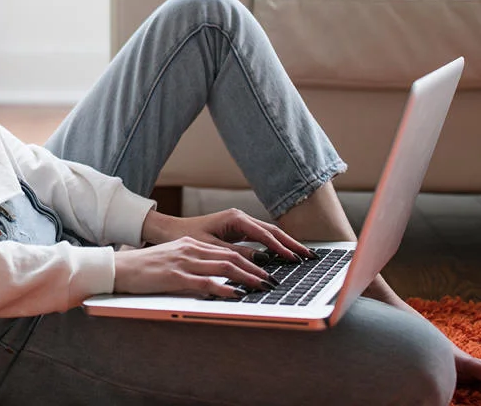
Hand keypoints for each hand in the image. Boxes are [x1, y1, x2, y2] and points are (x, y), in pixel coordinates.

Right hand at [113, 236, 277, 296]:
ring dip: (247, 278)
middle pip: (231, 257)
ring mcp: (183, 262)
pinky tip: (236, 294)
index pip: (227, 250)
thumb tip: (215, 277)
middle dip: (255, 269)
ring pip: (224, 267)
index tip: (265, 270)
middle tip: (272, 280)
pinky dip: (224, 288)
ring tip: (262, 287)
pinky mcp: (175, 277)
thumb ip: (193, 264)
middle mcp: (190, 249)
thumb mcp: (172, 260)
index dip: (249, 260)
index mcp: (190, 244)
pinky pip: (205, 282)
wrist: (119, 268)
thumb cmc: (143, 268)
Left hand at [141, 208, 314, 262]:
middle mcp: (240, 218)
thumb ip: (236, 254)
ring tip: (303, 256)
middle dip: (292, 244)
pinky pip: (261, 238)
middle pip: (273, 231)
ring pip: (269, 234)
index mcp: (235, 219)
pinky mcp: (238, 230)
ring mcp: (240, 223)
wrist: (170, 231)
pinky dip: (274, 246)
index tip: (295, 259)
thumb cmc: (186, 237)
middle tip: (310, 256)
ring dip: (286, 245)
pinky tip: (285, 255)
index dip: (281, 248)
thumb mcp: (211, 248)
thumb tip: (261, 262)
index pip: (265, 234)